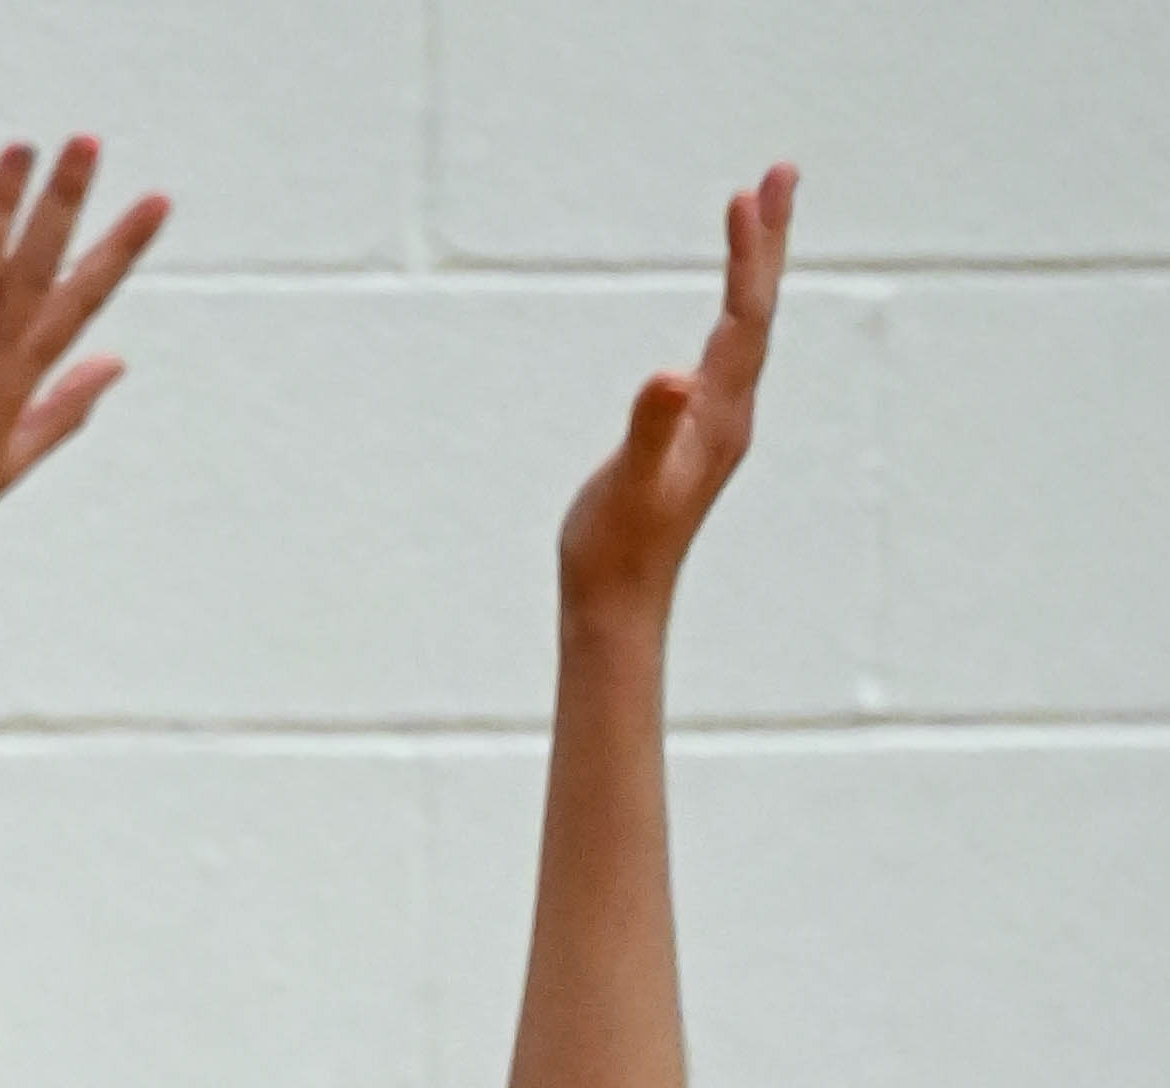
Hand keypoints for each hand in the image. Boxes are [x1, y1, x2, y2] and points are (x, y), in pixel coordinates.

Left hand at [0, 137, 169, 579]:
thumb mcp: (12, 459)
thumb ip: (66, 407)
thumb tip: (118, 363)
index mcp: (17, 385)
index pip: (80, 304)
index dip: (119, 250)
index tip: (158, 201)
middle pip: (34, 274)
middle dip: (63, 205)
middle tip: (88, 142)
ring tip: (22, 149)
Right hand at [560, 165, 794, 621]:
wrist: (618, 606)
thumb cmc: (615, 548)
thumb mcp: (628, 486)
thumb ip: (650, 430)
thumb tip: (669, 379)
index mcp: (719, 415)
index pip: (744, 319)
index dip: (747, 258)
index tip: (744, 197)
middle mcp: (730, 413)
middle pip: (758, 312)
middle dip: (768, 242)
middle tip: (780, 173)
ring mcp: (717, 424)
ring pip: (748, 330)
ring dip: (755, 270)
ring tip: (757, 216)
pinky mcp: (698, 436)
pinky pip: (729, 354)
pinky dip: (734, 311)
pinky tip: (729, 307)